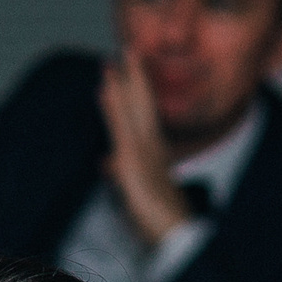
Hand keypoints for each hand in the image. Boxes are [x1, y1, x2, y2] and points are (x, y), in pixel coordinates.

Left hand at [100, 52, 192, 247]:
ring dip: (123, 82)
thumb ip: (122, 173)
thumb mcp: (137, 192)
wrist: (175, 233)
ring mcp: (144, 151)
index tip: (128, 68)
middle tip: (127, 48)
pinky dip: (114, 104)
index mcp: (155, 153)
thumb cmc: (160, 220)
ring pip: (132, 108)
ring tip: (113, 60)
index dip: (137, 91)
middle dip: (134, 76)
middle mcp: (152, 146)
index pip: (144, 115)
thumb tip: (107, 161)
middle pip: (142, 104)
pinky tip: (106, 87)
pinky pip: (122, 125)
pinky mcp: (134, 160)